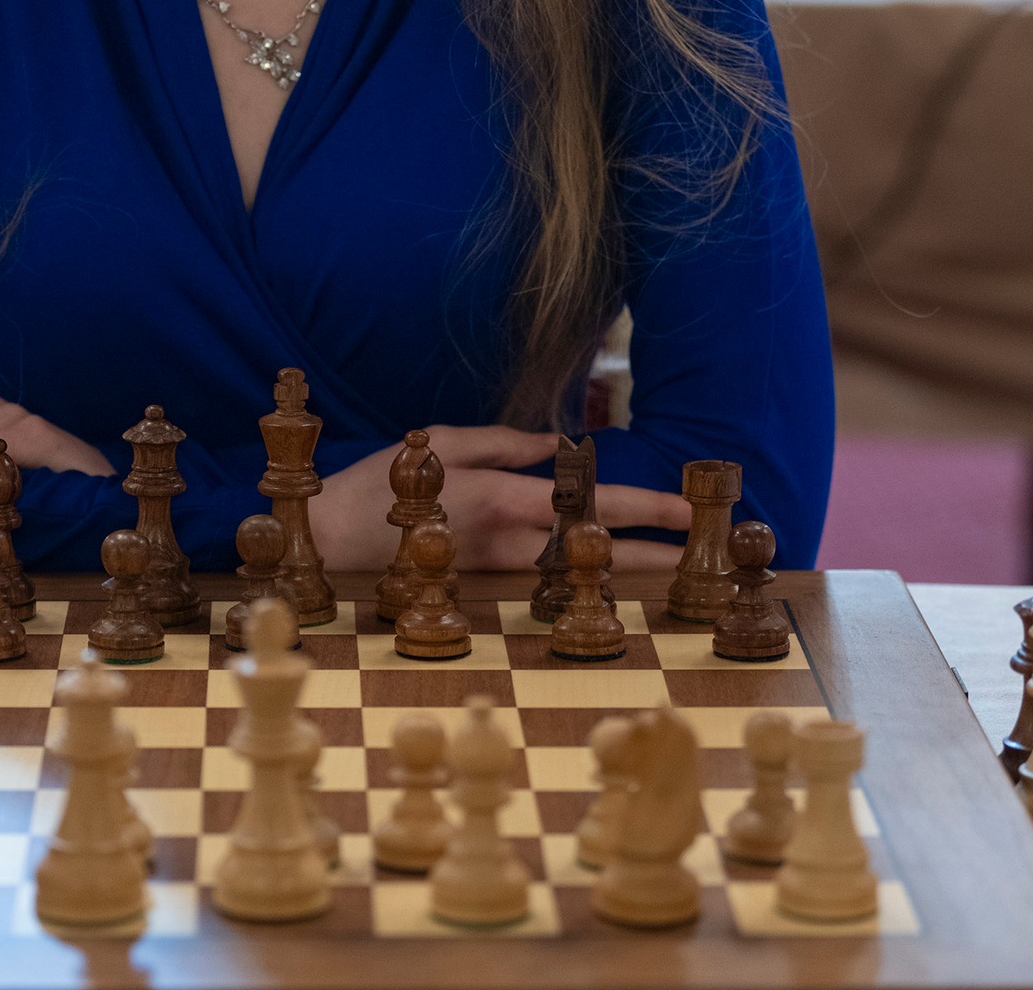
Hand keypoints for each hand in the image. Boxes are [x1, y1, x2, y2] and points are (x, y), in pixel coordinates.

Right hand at [306, 427, 692, 571]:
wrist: (333, 541)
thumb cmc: (384, 484)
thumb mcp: (442, 442)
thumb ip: (504, 443)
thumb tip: (557, 445)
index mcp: (502, 497)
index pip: (589, 504)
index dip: (644, 511)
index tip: (687, 514)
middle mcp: (507, 542)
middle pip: (594, 552)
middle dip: (650, 554)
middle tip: (699, 555)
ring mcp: (496, 573)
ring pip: (574, 572)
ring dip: (619, 570)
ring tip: (666, 565)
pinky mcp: (482, 590)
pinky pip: (540, 580)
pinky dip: (574, 578)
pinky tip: (600, 577)